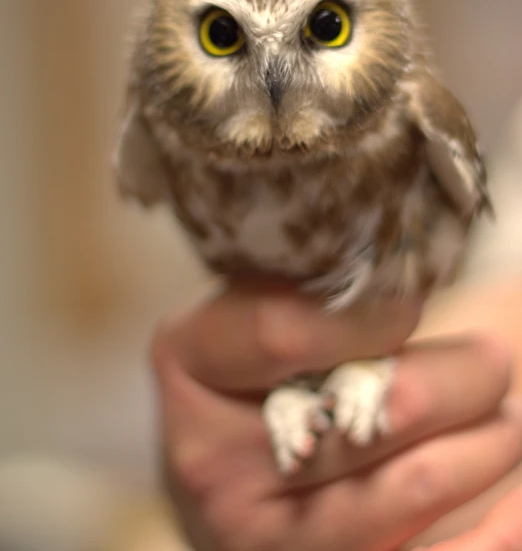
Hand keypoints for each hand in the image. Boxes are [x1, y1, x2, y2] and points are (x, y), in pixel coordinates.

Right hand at [151, 277, 521, 550]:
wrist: (215, 455)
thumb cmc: (243, 362)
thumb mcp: (250, 304)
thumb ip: (307, 289)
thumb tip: (406, 292)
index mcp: (193, 364)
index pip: (284, 335)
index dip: (365, 319)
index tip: (417, 303)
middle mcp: (216, 464)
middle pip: (354, 424)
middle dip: (450, 388)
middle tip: (492, 361)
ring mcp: (264, 534)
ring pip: (394, 497)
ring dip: (475, 453)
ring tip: (505, 418)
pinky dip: (477, 541)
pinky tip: (516, 514)